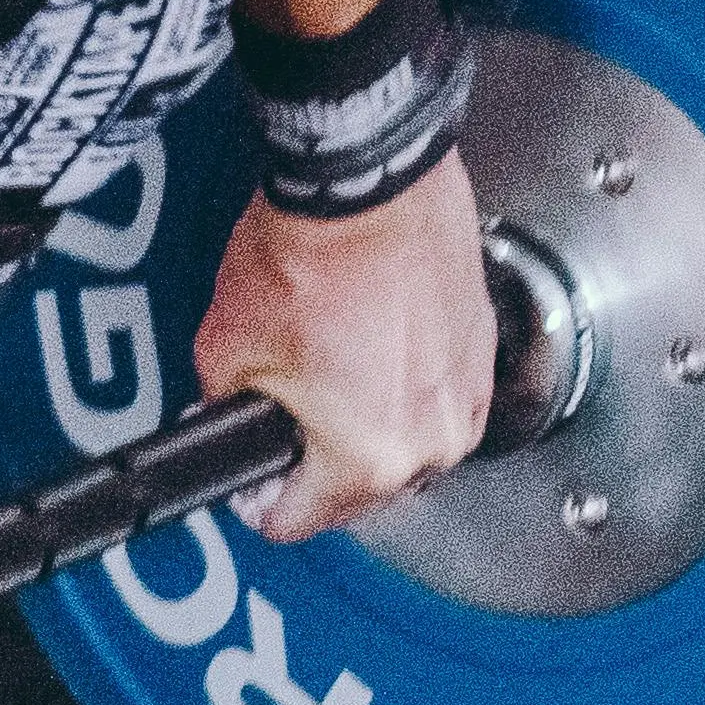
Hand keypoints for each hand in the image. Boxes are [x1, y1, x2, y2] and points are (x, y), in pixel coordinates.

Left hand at [193, 150, 493, 540]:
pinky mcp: (480, 350)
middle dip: (311, 465)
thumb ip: (223, 417)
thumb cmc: (308, 260)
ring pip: (399, 447)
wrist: (368, 183)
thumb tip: (226, 423)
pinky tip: (362, 354)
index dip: (257, 499)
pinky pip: (430, 397)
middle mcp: (433, 439)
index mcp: (371, 460)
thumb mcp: (225, 357)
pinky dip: (396, 388)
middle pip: (354, 493)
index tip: (248, 479)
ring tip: (321, 381)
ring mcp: (467, 394)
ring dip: (359, 430)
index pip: (295, 521)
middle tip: (278, 421)